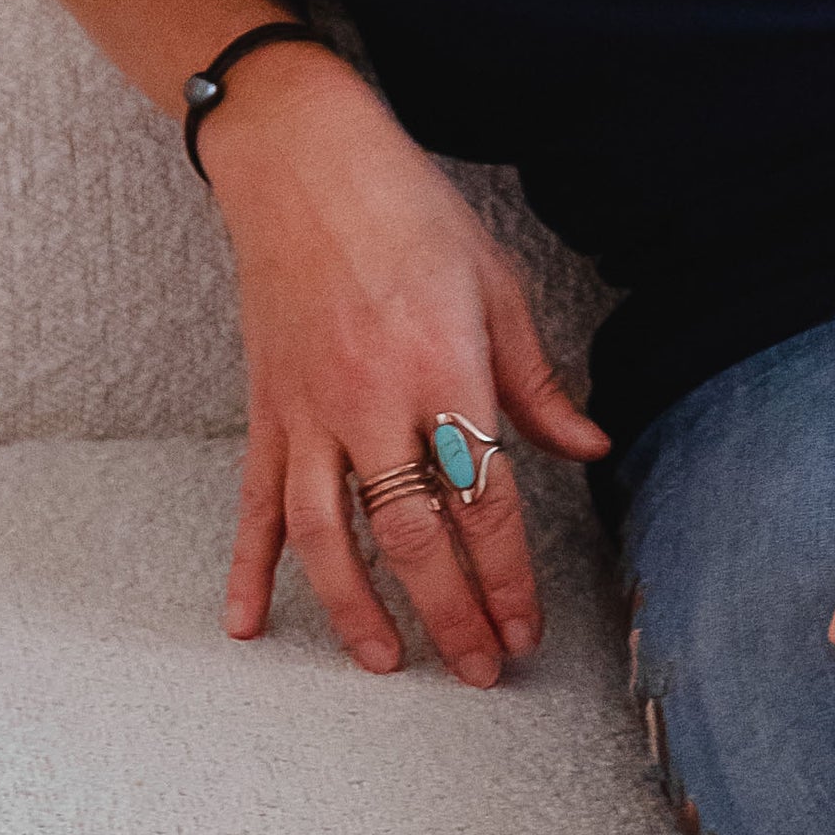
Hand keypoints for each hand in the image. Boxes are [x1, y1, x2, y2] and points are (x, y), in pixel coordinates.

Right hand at [197, 49, 606, 679]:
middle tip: (480, 671)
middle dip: (450, 614)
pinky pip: (254, 503)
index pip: (483, 501)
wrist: (301, 163)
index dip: (507, 577)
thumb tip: (588, 449)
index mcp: (441, 371)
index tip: (527, 628)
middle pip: (411, 535)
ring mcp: (308, 412)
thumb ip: (536, 383)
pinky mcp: (265, 409)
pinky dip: (247, 567)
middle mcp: (371, 403)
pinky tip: (248, 624)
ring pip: (327, 536)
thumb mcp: (495, 287)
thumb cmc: (407, 214)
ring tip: (388, 663)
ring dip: (357, 609)